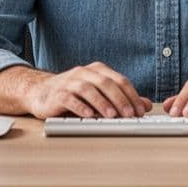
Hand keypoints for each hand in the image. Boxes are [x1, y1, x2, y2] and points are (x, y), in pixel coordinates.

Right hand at [24, 62, 151, 119]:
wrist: (41, 93)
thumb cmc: (74, 95)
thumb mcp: (100, 95)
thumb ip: (122, 99)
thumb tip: (146, 105)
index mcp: (98, 70)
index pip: (119, 80)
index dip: (132, 95)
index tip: (140, 111)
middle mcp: (84, 73)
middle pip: (106, 83)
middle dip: (120, 99)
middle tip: (129, 115)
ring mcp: (70, 82)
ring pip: (88, 90)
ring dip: (102, 103)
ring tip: (112, 115)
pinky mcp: (58, 94)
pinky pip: (70, 99)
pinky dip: (81, 107)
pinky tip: (89, 116)